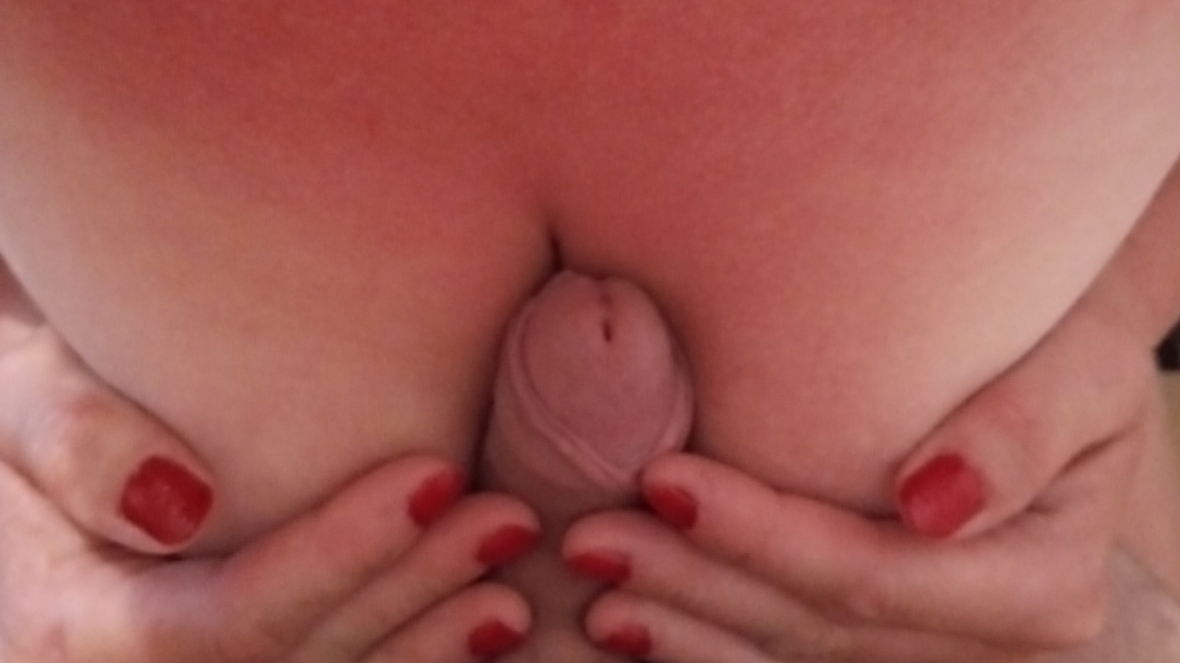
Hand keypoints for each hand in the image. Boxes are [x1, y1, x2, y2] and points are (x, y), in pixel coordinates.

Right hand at [0, 328, 539, 661]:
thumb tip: (183, 501)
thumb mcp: (13, 402)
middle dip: (409, 596)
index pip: (232, 619)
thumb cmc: (23, 421)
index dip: (341, 555)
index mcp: (77, 635)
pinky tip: (476, 635)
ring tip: (512, 594)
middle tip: (506, 520)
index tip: (435, 477)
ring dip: (427, 647)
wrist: (26, 466)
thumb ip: (74, 442)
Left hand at [561, 299, 1152, 661]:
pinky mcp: (888, 633)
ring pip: (789, 651)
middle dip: (697, 583)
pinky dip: (709, 637)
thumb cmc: (1069, 340)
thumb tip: (930, 504)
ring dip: (688, 621)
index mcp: (1038, 586)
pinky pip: (787, 649)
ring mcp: (933, 647)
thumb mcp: (1081, 367)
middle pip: (816, 624)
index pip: (871, 575)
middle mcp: (985, 638)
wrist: (1064, 355)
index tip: (662, 480)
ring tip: (598, 592)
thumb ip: (1019, 435)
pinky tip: (638, 623)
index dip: (762, 536)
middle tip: (591, 538)